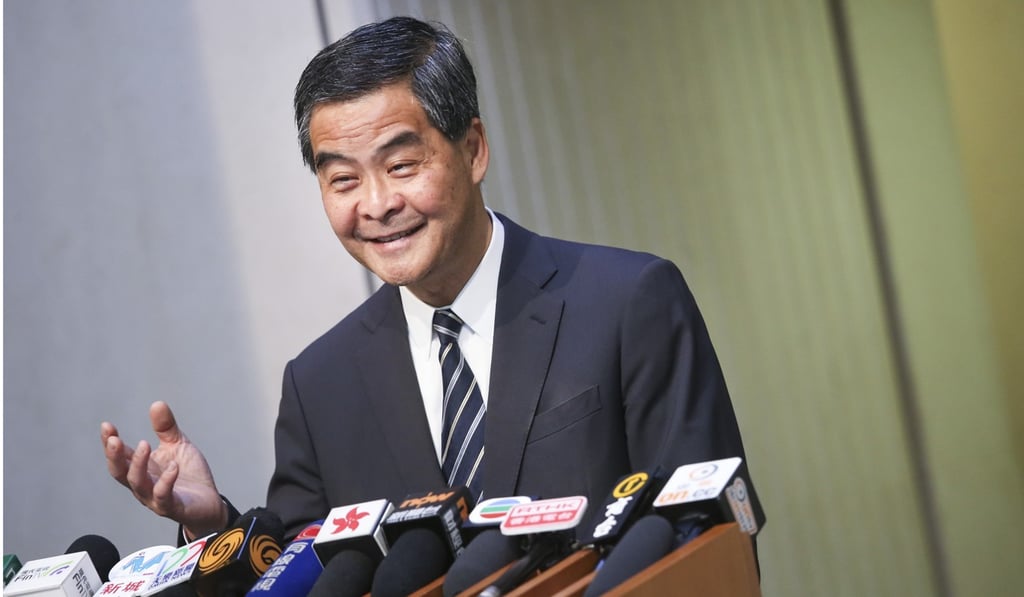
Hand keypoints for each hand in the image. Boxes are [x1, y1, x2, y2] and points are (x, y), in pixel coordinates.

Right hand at [101, 401, 226, 537]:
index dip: (110, 442)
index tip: (106, 425)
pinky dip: (166, 481)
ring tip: (145, 444)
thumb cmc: (189, 475)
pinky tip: (173, 466)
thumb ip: (166, 428)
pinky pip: (163, 496)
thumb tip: (157, 403)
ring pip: (138, 484)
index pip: (120, 456)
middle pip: (120, 472)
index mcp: (142, 469)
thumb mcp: (178, 445)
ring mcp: (155, 498)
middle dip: (114, 456)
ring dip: (138, 465)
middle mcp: (143, 484)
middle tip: (113, 439)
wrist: (210, 502)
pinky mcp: (172, 507)